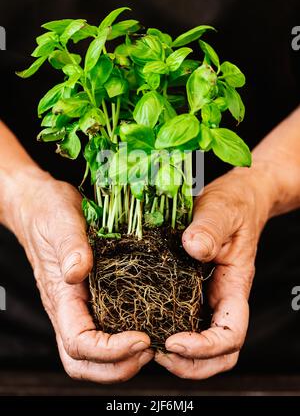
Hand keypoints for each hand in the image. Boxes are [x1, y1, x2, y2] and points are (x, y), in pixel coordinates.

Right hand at [5, 168, 152, 382]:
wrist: (40, 203)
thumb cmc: (48, 211)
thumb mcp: (61, 222)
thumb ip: (70, 247)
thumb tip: (78, 272)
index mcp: (60, 297)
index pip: (80, 344)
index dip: (111, 351)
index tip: (142, 338)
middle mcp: (68, 308)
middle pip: (84, 362)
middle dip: (118, 367)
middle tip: (150, 348)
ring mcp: (78, 305)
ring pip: (93, 354)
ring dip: (121, 360)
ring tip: (151, 343)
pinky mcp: (89, 296)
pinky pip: (103, 328)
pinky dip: (124, 338)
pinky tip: (147, 323)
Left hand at [155, 165, 272, 378]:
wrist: (234, 200)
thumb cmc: (232, 206)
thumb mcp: (220, 211)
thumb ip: (209, 228)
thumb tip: (193, 247)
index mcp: (234, 287)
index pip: (230, 335)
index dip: (204, 348)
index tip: (174, 341)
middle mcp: (221, 299)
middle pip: (219, 355)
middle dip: (191, 365)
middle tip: (159, 354)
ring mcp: (207, 298)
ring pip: (202, 346)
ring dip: (179, 358)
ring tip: (149, 347)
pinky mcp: (191, 291)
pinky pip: (184, 323)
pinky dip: (167, 333)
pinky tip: (145, 325)